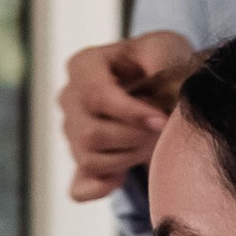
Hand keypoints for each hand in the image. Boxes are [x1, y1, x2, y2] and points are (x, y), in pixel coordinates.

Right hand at [59, 29, 194, 201]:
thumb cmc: (161, 62)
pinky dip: (101, 187)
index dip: (131, 114)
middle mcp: (69, 99)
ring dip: (127, 157)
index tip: (161, 121)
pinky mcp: (80, 163)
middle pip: (91, 134)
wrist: (162, 88)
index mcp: (83, 66)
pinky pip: (80, 188)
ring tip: (148, 141)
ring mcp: (71, 133)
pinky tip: (121, 177)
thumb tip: (160, 97)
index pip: (97, 96)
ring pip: (90, 160)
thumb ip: (162, 61)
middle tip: (159, 128)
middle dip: (132, 137)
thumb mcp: (167, 47)